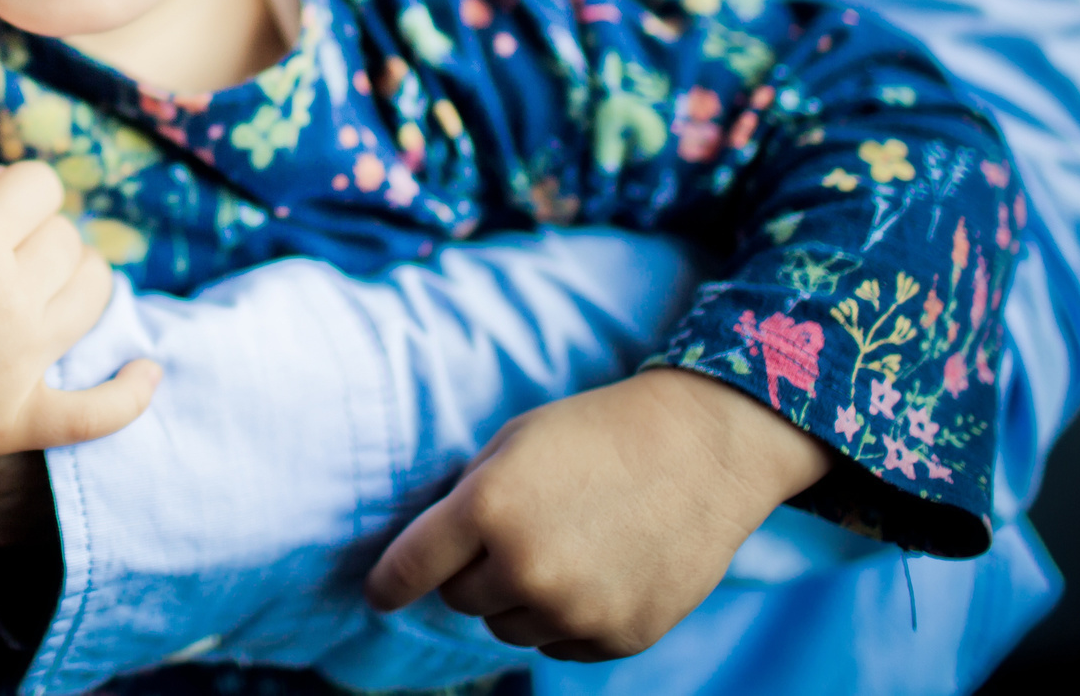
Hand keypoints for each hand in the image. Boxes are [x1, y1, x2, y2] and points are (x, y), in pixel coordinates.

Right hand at [0, 157, 161, 495]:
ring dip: (82, 280)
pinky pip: (95, 413)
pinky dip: (130, 393)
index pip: (43, 187)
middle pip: (70, 241)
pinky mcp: (13, 418)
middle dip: (40, 234)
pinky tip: (147, 371)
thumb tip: (8, 182)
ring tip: (48, 285)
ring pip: (95, 298)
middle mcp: (10, 300)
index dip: (17, 191)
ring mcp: (18, 364)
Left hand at [363, 367, 831, 660]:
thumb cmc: (597, 433)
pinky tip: (598, 570)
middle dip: (474, 570)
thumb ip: (466, 498)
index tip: (378, 593)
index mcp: (488, 508)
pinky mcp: (618, 637)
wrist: (701, 449)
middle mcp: (526, 568)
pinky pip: (560, 646)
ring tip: (565, 543)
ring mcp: (576, 610)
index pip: (410, 569)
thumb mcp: (514, 442)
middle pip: (461, 599)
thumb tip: (429, 554)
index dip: (387, 584)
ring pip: (509, 628)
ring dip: (520, 596)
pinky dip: (566, 619)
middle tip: (516, 530)